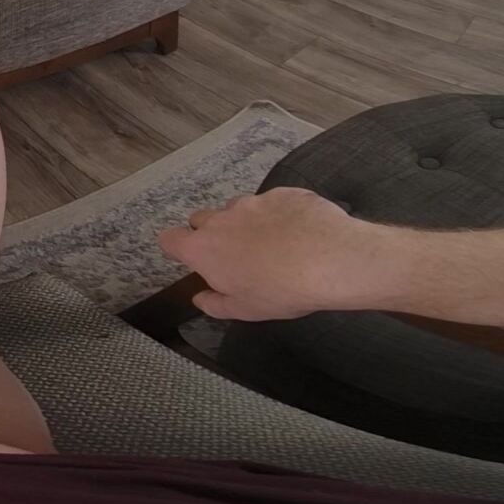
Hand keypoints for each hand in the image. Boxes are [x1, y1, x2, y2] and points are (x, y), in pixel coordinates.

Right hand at [158, 187, 388, 320]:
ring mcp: (254, 202)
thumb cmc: (282, 291)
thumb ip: (215, 304)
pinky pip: (275, 203)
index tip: (191, 258)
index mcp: (204, 249)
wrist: (333, 260)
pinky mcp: (284, 193)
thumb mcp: (246, 310)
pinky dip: (281, 216)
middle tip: (238, 255)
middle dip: (211, 233)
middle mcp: (222, 218)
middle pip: (201, 219)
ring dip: (247, 223)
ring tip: (276, 244)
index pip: (169, 239)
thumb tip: (200, 298)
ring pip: (239, 209)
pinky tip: (302, 233)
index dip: (176, 247)